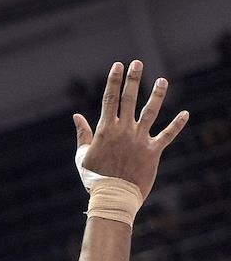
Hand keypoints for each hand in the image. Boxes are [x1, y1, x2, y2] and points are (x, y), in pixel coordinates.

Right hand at [74, 60, 188, 199]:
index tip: (118, 65)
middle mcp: (123, 131)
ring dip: (157, 94)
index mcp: (105, 130)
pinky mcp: (152, 152)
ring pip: (150, 111)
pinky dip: (177, 125)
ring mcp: (139, 140)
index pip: (109, 99)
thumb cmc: (94, 178)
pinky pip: (168, 135)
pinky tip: (185, 113)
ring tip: (162, 80)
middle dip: (133, 79)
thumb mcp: (82, 156)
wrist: (112, 197)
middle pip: (129, 99)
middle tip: (137, 63)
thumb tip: (76, 116)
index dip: (114, 81)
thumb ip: (82, 134)